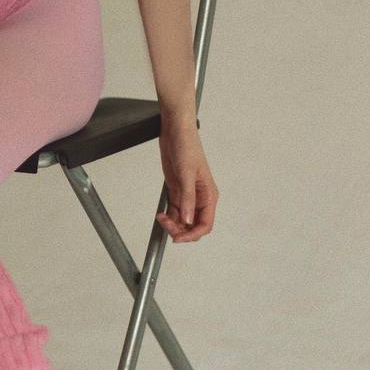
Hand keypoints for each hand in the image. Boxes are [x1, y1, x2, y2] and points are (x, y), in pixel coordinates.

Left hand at [155, 122, 218, 242]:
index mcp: (208, 196)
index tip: (178, 237)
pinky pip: (175, 211)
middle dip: (181, 230)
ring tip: (161, 218)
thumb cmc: (187, 147)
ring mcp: (188, 195)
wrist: (176, 132)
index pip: (205, 224)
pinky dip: (168, 216)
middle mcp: (200, 198)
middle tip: (166, 224)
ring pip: (183, 220)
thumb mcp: (186, 173)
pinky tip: (160, 215)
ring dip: (173, 224)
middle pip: (194, 225)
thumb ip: (187, 198)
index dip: (193, 235)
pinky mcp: (177, 191)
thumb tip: (188, 220)